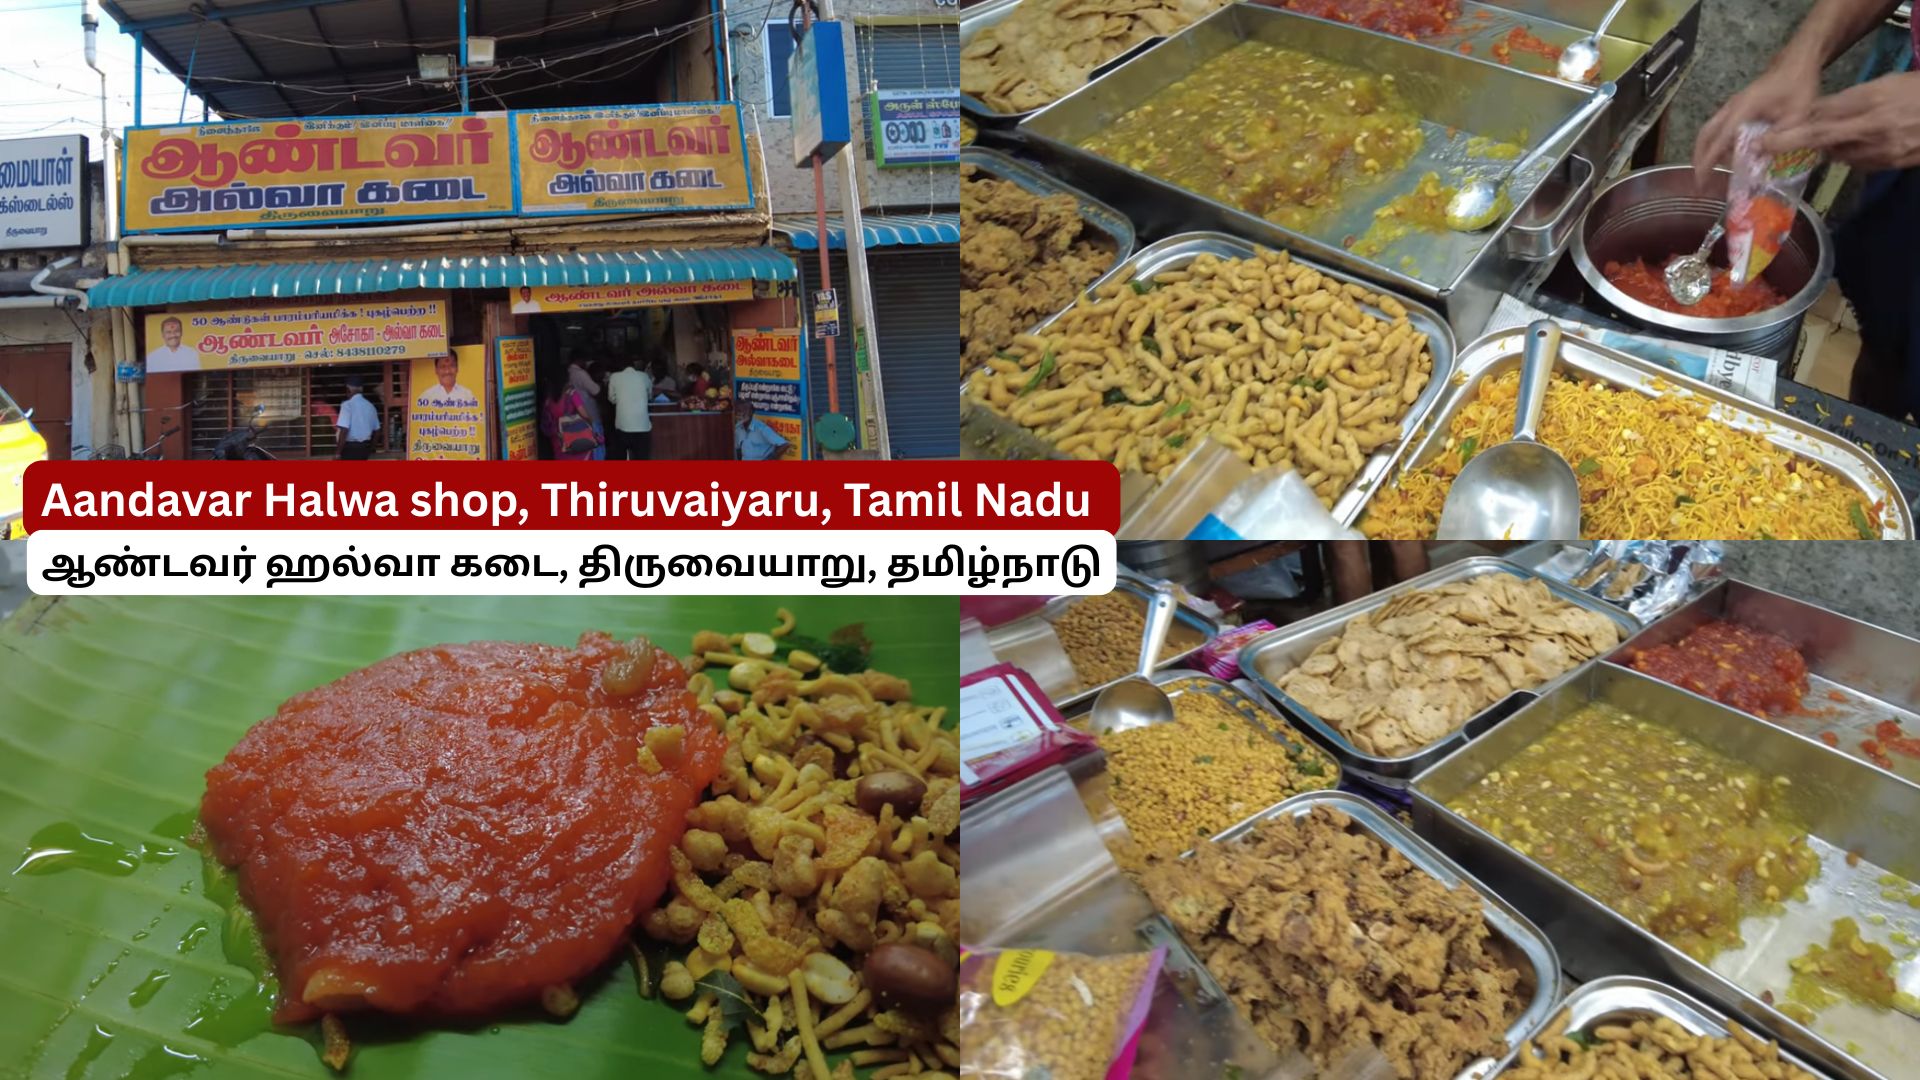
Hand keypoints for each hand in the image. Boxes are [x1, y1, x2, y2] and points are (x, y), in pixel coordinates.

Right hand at [1692, 53, 1821, 182]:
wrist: (1798, 61)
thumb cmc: (1800, 85)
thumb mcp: (1797, 115)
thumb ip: (1778, 136)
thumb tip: (1754, 154)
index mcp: (1744, 109)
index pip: (1720, 139)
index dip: (1709, 161)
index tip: (1701, 179)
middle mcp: (1732, 107)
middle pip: (1705, 134)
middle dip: (1699, 157)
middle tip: (1700, 178)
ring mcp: (1733, 105)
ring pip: (1710, 129)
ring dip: (1706, 149)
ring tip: (1709, 169)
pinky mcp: (1737, 105)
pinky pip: (1719, 126)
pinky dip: (1716, 141)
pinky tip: (1726, 153)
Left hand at [1761, 71, 1919, 170]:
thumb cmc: (1916, 91)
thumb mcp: (1884, 84)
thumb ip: (1846, 100)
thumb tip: (1810, 113)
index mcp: (1871, 101)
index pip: (1822, 118)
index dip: (1791, 131)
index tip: (1764, 138)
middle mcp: (1873, 128)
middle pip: (1823, 139)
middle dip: (1792, 144)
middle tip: (1768, 147)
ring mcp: (1882, 150)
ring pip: (1838, 155)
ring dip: (1828, 148)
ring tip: (1839, 135)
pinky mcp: (1890, 164)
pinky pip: (1857, 163)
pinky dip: (1850, 155)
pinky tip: (1858, 145)